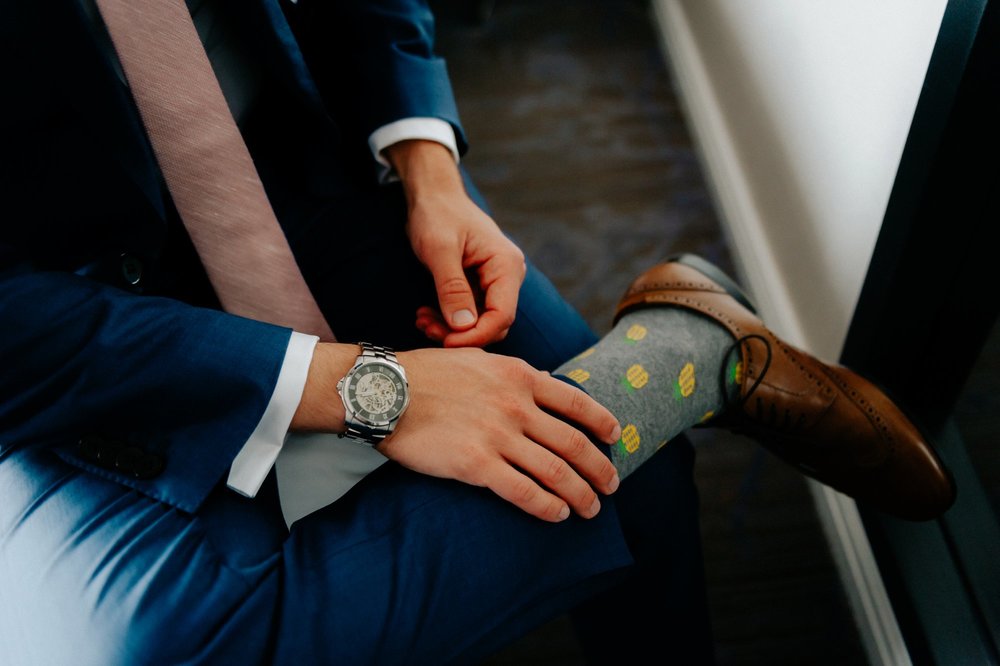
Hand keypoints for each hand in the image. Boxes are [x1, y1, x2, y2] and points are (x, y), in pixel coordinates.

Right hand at [381, 347, 621, 521]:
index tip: (616, 437)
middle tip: (611, 485)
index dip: (603, 423)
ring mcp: (498, 435)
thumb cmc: (426, 374)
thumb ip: (513, 374)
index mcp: (519, 376)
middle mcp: (516, 405)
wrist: (385, 390)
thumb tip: (544, 383)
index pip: (576, 403)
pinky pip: (524, 492)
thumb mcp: (478, 359)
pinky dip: (547, 507)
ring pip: (556, 472)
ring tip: (590, 508)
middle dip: (600, 469)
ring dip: (581, 494)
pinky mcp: (476, 465)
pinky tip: (557, 515)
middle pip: (574, 443)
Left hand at [388, 140, 525, 347]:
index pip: (502, 315)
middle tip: (426, 328)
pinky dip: (449, 318)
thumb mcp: (440, 250)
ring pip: (480, 321)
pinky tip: (426, 314)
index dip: (476, 335)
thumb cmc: (438, 214)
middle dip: (461, 334)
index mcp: (506, 265)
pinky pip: (470, 312)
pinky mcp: (481, 284)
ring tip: (422, 320)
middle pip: (494, 322)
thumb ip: (452, 288)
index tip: (445, 342)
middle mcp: (507, 274)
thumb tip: (463, 326)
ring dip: (451, 328)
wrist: (434, 195)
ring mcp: (495, 280)